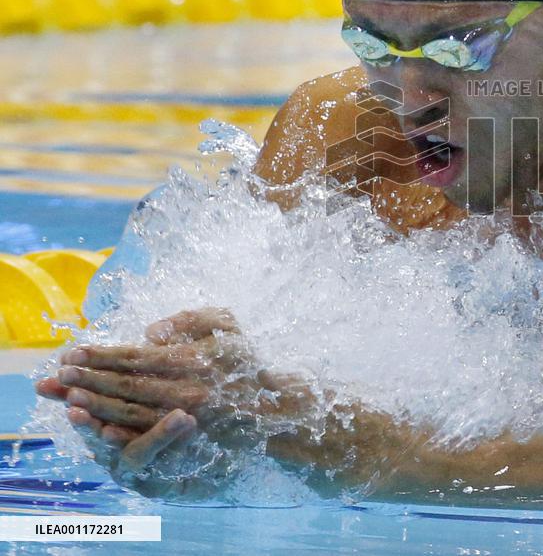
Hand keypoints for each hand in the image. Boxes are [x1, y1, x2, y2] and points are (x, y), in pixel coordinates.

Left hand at [36, 308, 261, 492]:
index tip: (74, 352)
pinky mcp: (185, 437)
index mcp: (194, 357)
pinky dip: (115, 429)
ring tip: (66, 396)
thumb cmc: (243, 358)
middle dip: (89, 379)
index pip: (137, 356)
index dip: (103, 355)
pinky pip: (145, 434)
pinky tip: (94, 427)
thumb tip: (149, 333)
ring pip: (131, 412)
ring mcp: (186, 416)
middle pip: (127, 385)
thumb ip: (188, 319)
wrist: (270, 403)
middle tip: (58, 374)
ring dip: (95, 405)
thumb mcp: (226, 323)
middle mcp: (188, 389)